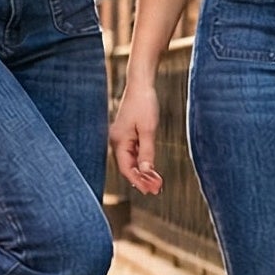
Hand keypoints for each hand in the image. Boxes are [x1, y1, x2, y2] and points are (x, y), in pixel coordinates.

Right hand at [109, 81, 161, 195]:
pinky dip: (143, 162)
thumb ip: (147, 152)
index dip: (139, 181)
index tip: (151, 190)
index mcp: (118, 141)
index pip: (126, 168)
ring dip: (143, 172)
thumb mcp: (148, 129)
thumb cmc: (144, 103)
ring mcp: (121, 138)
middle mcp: (117, 141)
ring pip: (131, 161)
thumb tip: (146, 171)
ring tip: (157, 183)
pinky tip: (151, 170)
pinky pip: (134, 153)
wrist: (141, 84)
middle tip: (157, 190)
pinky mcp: (127, 134)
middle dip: (142, 179)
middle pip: (128, 167)